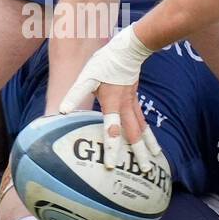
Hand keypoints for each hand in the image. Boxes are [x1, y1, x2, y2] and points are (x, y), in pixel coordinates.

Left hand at [59, 25, 160, 169]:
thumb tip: (63, 110)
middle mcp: (125, 107)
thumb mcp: (87, 76)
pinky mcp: (135, 99)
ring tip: (155, 157)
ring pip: (142, 127)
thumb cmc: (105, 62)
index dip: (112, 147)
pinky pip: (142, 119)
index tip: (112, 165)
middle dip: (139, 152)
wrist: (129, 49)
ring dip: (148, 143)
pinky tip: (150, 138)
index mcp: (113, 104)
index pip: (113, 130)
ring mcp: (132, 103)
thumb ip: (76, 93)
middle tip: (146, 170)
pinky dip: (147, 131)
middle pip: (134, 134)